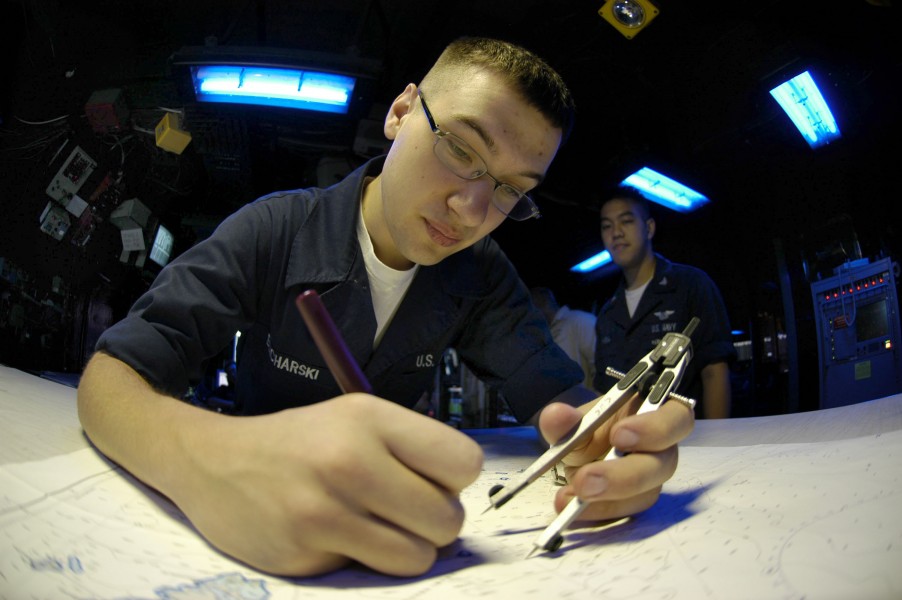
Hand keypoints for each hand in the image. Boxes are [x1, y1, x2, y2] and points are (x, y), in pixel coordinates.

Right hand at [170, 394, 482, 576]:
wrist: (213, 462)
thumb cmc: (298, 442)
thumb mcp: (354, 418)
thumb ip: (409, 449)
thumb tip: (458, 497)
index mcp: (369, 417)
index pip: (464, 463)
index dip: (453, 478)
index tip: (430, 479)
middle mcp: (348, 460)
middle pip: (448, 519)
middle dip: (434, 521)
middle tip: (403, 510)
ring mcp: (324, 512)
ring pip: (419, 557)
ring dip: (406, 548)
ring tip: (376, 526)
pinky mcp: (304, 554)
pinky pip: (370, 572)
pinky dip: (360, 559)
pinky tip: (332, 535)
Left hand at [537, 395, 694, 520]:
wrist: (584, 452)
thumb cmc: (592, 428)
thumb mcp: (576, 420)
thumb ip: (567, 420)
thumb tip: (556, 416)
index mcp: (656, 414)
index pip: (676, 418)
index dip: (654, 429)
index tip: (619, 435)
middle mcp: (662, 448)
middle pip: (663, 464)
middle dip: (624, 475)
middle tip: (587, 481)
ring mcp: (652, 479)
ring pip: (646, 494)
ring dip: (607, 501)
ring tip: (571, 498)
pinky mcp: (636, 503)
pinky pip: (625, 513)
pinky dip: (598, 512)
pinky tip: (572, 509)